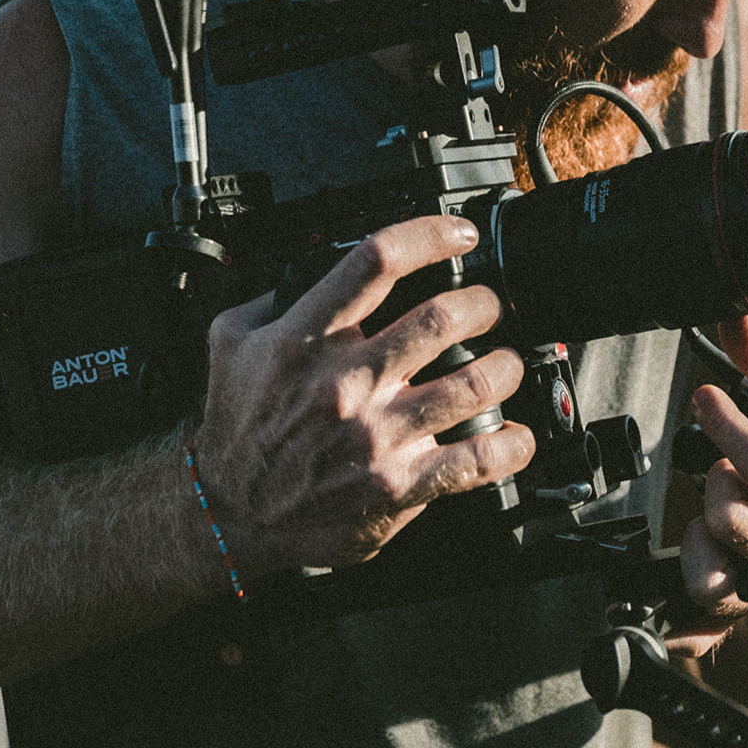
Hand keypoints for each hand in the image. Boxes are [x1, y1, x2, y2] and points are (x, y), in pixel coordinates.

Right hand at [190, 215, 533, 574]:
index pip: (377, 262)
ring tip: (505, 364)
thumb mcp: (230, 342)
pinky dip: (510, 446)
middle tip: (489, 308)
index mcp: (304, 338)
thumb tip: (313, 262)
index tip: (459, 235)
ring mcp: (373, 436)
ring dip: (504, 367)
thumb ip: (271, 295)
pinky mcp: (396, 486)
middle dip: (482, 304)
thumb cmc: (237, 427)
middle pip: (441, 318)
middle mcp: (344, 383)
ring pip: (471, 384)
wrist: (231, 512)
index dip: (431, 236)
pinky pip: (474, 462)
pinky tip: (516, 437)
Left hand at [672, 315, 747, 653]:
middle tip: (728, 468)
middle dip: (718, 483)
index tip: (705, 396)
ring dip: (699, 538)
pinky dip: (680, 627)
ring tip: (719, 511)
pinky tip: (660, 612)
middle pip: (730, 521)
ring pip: (710, 579)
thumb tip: (731, 311)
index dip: (726, 426)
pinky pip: (706, 633)